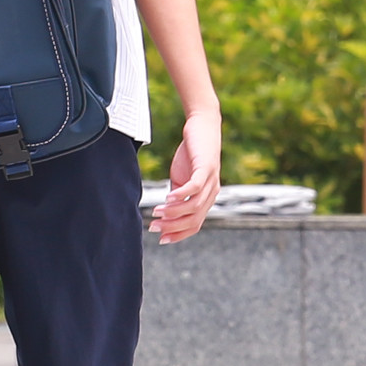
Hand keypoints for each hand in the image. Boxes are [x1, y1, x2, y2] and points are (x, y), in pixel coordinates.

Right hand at [152, 109, 222, 243]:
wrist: (202, 125)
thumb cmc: (191, 152)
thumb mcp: (181, 177)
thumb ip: (176, 194)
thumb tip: (165, 211)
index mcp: (206, 198)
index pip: (195, 225)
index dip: (178, 235)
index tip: (160, 239)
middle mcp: (212, 192)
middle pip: (194, 220)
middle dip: (172, 227)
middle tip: (153, 226)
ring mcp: (211, 180)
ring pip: (194, 206)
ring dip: (173, 212)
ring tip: (156, 212)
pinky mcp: (206, 168)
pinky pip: (194, 187)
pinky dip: (181, 195)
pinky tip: (167, 198)